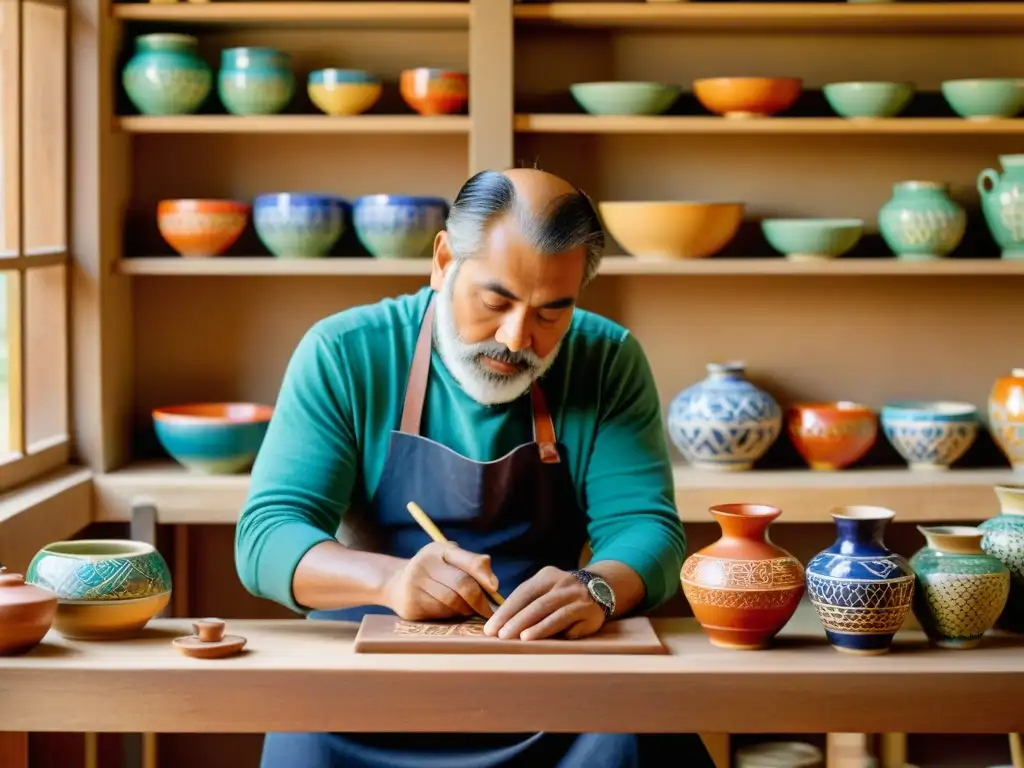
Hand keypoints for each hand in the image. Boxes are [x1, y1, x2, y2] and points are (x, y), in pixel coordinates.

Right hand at [382, 541, 498, 620]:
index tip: (495, 588)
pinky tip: (452, 612)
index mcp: (438, 550)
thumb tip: (494, 584)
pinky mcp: (411, 605)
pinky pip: (440, 614)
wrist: (396, 584)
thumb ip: (473, 565)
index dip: (484, 576)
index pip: (468, 561)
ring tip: (469, 609)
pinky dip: (452, 615)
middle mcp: (424, 564)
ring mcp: (414, 585)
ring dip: (466, 609)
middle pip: (462, 585)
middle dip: (479, 600)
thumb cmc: (434, 571)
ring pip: (452, 602)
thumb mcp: (450, 560)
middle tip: (488, 610)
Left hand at [483, 566, 605, 640]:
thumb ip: (527, 603)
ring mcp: (578, 597)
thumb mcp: (545, 590)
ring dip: (539, 627)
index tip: (491, 628)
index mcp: (546, 576)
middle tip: (502, 636)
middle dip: (518, 621)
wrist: (600, 587)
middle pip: (537, 603)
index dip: (506, 611)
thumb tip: (498, 626)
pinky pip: (574, 624)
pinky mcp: (591, 612)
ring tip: (523, 639)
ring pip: (555, 613)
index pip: (523, 593)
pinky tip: (550, 642)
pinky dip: (562, 633)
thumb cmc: (561, 594)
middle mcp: (563, 583)